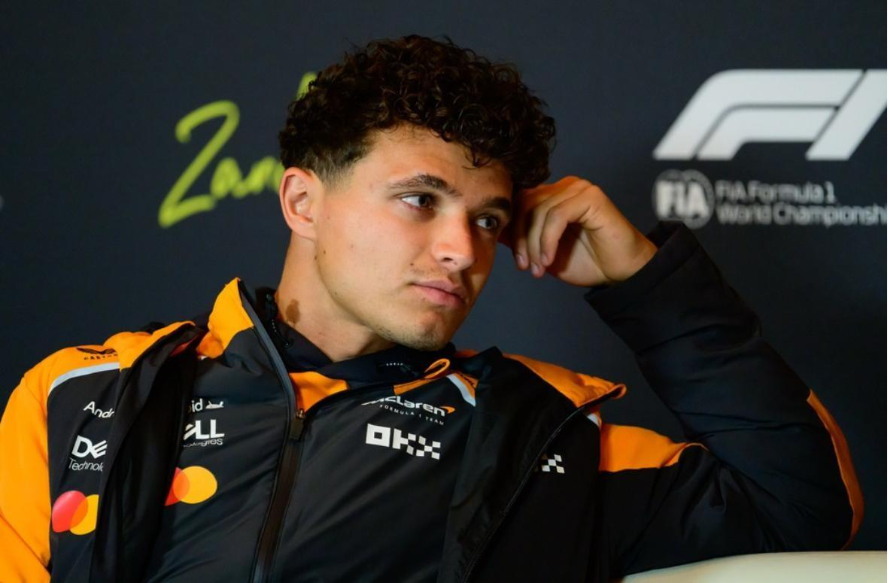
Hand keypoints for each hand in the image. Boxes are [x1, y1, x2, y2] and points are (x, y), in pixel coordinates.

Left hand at [499, 176, 657, 287]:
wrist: (620, 273)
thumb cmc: (586, 262)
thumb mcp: (542, 252)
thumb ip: (520, 239)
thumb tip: (493, 231)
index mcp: (552, 195)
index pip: (518, 203)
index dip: (512, 231)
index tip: (518, 261)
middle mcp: (564, 187)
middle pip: (525, 204)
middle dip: (520, 239)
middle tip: (525, 266)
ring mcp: (578, 189)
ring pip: (539, 211)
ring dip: (534, 244)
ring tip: (539, 268)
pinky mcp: (591, 197)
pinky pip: (557, 215)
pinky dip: (548, 241)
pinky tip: (549, 259)